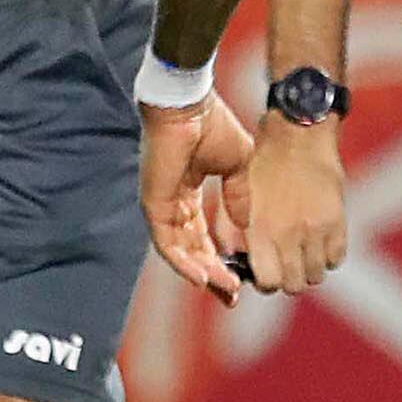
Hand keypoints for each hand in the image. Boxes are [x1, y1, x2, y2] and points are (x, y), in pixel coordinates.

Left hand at [138, 94, 259, 302]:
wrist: (190, 106)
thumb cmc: (213, 126)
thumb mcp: (238, 167)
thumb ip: (239, 197)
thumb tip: (247, 226)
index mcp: (189, 193)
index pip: (202, 235)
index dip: (220, 258)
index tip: (241, 278)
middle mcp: (172, 203)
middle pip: (191, 249)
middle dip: (212, 274)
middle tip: (232, 296)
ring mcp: (161, 205)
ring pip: (179, 250)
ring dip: (201, 272)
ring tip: (224, 291)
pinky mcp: (154, 203)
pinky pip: (166, 241)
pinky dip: (182, 261)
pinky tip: (201, 277)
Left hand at [240, 107, 348, 294]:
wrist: (299, 133)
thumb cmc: (262, 162)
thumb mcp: (238, 197)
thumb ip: (232, 230)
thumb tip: (235, 259)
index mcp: (260, 230)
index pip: (268, 282)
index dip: (266, 281)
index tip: (266, 270)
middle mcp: (289, 235)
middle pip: (294, 285)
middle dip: (287, 278)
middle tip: (284, 262)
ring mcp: (316, 230)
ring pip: (316, 275)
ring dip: (308, 269)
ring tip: (302, 252)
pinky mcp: (337, 221)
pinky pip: (336, 258)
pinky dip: (328, 256)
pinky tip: (319, 241)